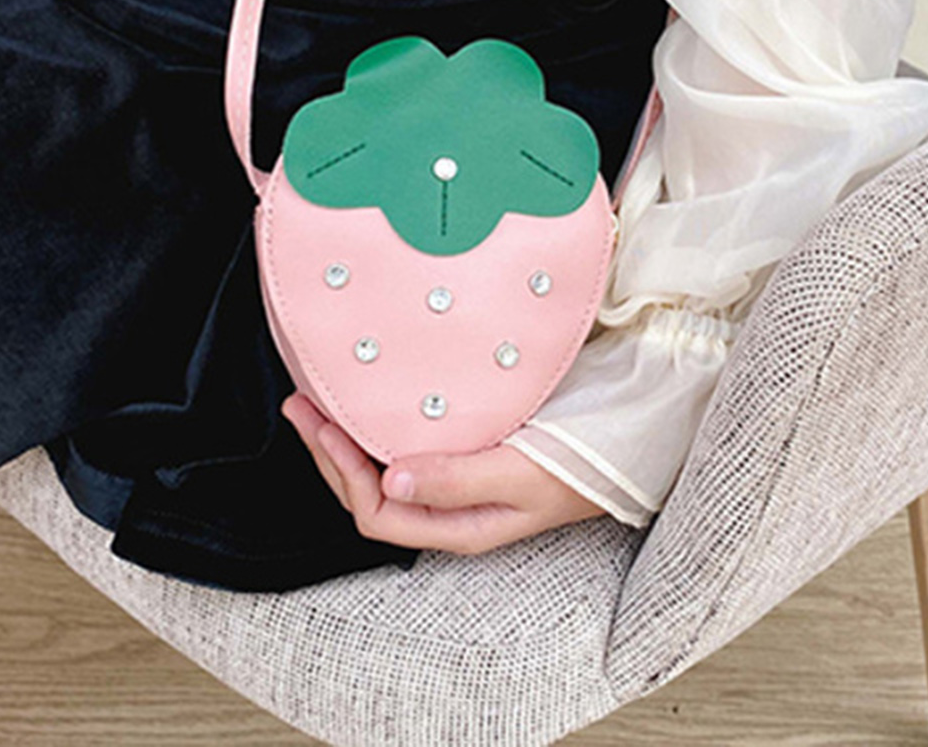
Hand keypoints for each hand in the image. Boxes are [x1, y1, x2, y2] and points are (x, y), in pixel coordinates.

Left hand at [282, 391, 605, 554]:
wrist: (627, 446)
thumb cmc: (579, 467)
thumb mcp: (520, 474)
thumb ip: (458, 479)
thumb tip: (388, 480)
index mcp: (458, 525)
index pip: (379, 513)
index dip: (343, 473)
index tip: (323, 423)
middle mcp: (450, 511)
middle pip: (369, 495)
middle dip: (328, 453)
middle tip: (300, 403)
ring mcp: (456, 486)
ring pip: (382, 474)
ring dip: (345, 440)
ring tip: (318, 402)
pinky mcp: (466, 456)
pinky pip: (407, 451)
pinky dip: (378, 428)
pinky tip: (369, 404)